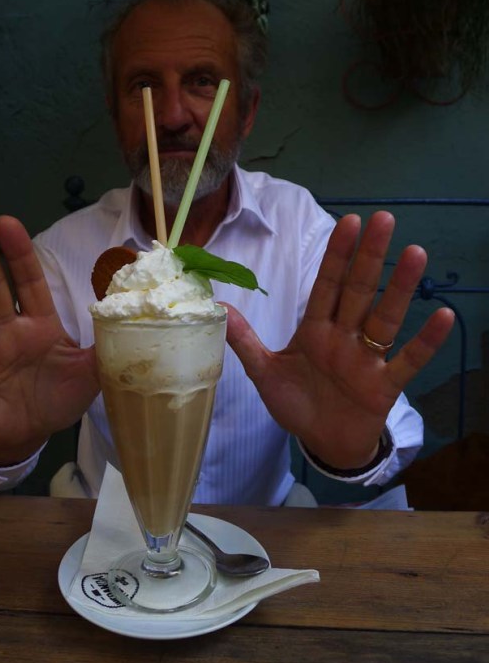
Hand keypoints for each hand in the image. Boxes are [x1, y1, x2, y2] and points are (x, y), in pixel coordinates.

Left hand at [226, 212, 454, 470]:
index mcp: (315, 329)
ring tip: (415, 254)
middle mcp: (345, 337)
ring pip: (385, 318)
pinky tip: (444, 316)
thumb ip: (245, 341)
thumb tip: (218, 307)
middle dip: (369, 256)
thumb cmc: (297, 403)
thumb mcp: (264, 373)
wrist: (323, 443)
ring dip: (400, 288)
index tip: (348, 222)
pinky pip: (408, 361)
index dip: (337, 255)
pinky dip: (425, 341)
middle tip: (383, 219)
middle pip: (359, 291)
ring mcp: (367, 359)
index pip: (327, 285)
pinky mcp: (384, 386)